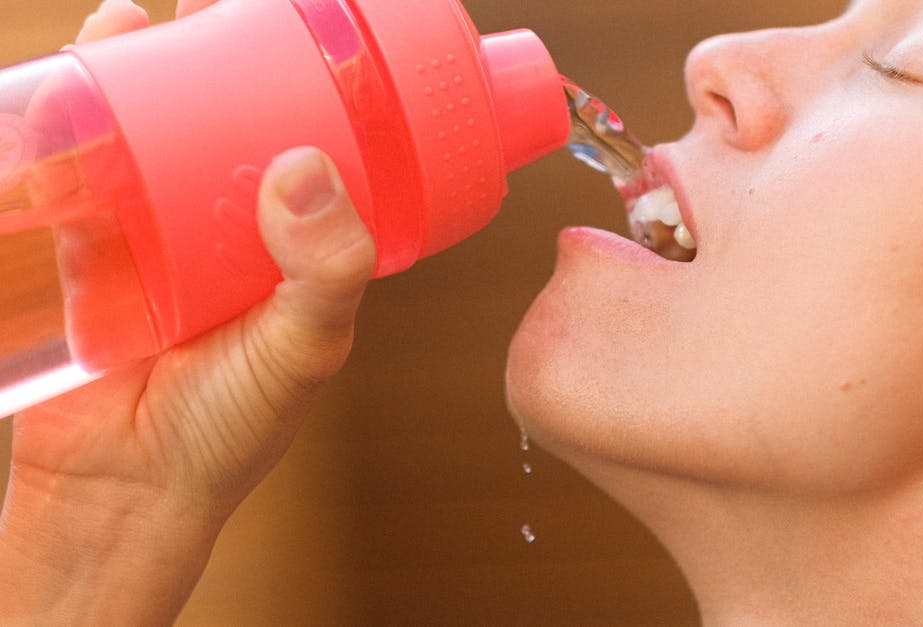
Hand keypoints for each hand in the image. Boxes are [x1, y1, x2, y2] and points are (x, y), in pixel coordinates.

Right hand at [0, 1, 376, 623]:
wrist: (127, 488)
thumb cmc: (233, 429)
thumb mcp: (303, 349)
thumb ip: (325, 270)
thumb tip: (304, 165)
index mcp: (296, 244)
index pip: (309, 147)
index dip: (307, 90)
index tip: (303, 31)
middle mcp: (229, 230)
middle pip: (221, 125)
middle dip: (210, 64)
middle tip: (204, 13)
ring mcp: (157, 234)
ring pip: (145, 134)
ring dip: (134, 76)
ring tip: (129, 27)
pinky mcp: (89, 250)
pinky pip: (77, 173)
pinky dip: (67, 126)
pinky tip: (69, 80)